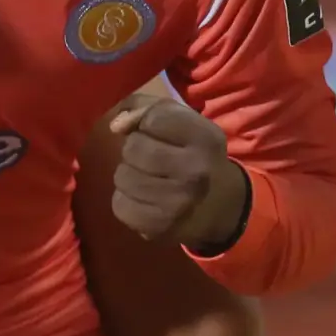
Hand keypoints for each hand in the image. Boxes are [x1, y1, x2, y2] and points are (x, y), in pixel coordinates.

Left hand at [102, 92, 250, 251]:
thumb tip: (115, 125)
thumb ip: (147, 108)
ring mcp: (177, 203)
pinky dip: (126, 200)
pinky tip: (145, 199)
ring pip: (122, 176)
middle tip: (152, 159)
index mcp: (205, 139)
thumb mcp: (184, 122)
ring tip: (148, 179)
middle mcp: (195, 171)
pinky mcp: (159, 227)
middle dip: (136, 150)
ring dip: (129, 175)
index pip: (153, 118)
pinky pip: (120, 205)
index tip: (159, 133)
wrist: (220, 206)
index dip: (148, 123)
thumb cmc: (194, 154)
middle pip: (133, 148)